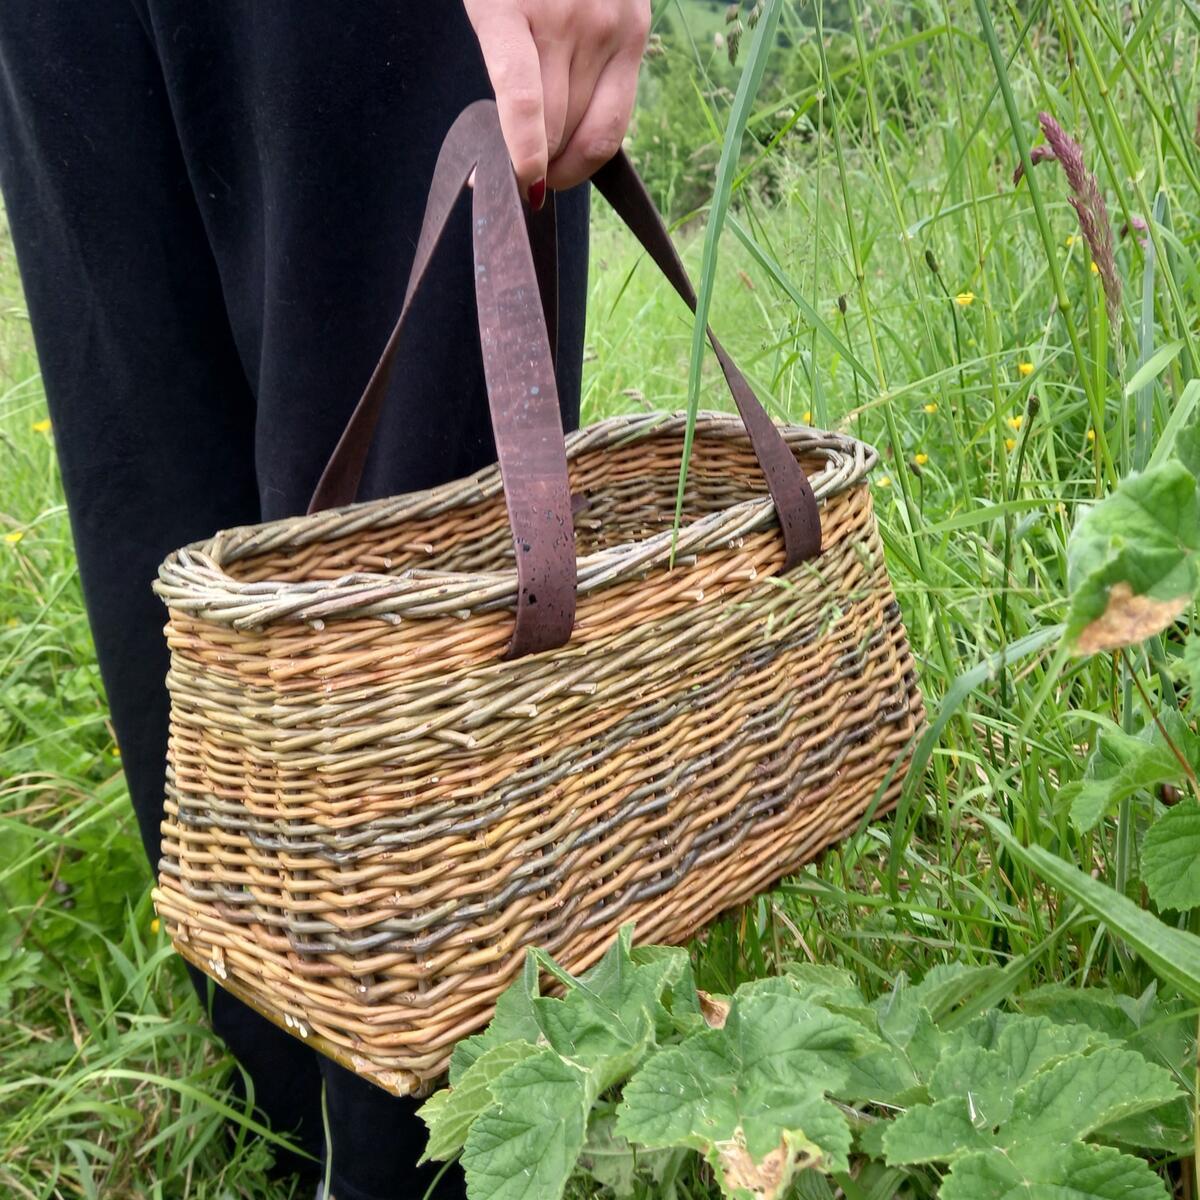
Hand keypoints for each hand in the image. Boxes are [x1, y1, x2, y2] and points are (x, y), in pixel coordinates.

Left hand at [463, 0, 649, 205]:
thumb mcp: (487, 3)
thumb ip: (501, 65)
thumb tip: (523, 150)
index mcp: (509, 10)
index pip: (525, 103)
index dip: (525, 154)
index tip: (525, 183)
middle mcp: (567, 20)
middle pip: (557, 126)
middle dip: (541, 164)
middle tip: (528, 180)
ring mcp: (607, 26)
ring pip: (589, 128)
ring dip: (568, 159)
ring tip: (552, 165)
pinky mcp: (636, 30)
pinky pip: (618, 115)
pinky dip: (595, 147)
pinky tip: (577, 161)